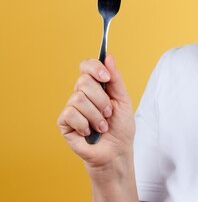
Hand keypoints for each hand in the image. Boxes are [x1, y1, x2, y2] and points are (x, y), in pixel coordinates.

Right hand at [57, 54, 135, 171]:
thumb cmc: (121, 126)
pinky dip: (85, 124)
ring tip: (102, 126)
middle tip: (108, 112)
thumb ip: (116, 78)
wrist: (117, 151)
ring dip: (95, 115)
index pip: (86, 66)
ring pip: (78, 99)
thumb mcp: (123, 99)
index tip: (106, 78)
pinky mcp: (64, 122)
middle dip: (101, 99)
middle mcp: (81, 94)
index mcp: (96, 86)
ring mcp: (72, 108)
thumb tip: (109, 57)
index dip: (94, 68)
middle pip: (83, 82)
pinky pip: (71, 114)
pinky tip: (89, 132)